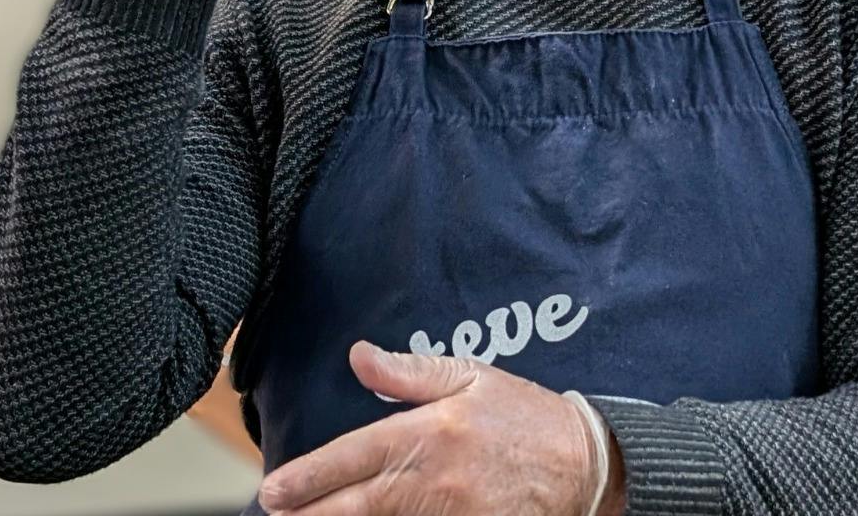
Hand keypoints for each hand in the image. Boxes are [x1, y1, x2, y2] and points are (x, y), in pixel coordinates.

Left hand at [258, 341, 622, 515]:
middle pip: (355, 506)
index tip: (272, 491)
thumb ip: (408, 372)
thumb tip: (358, 357)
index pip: (354, 457)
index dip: (308, 478)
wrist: (585, 464)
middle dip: (309, 515)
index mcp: (430, 433)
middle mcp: (433, 481)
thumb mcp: (470, 376)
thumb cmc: (524, 418)